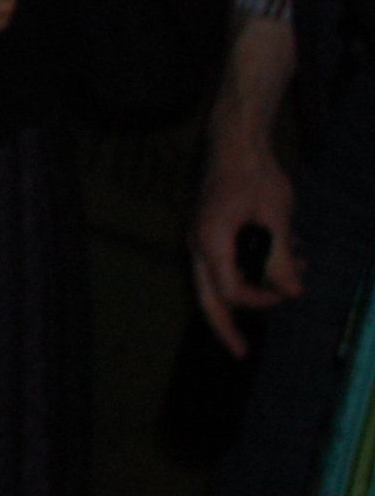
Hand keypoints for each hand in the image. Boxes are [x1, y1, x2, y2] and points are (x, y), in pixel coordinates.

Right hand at [191, 131, 301, 356]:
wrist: (235, 142)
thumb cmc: (254, 175)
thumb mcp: (275, 216)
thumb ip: (281, 257)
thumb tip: (292, 291)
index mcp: (211, 242)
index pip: (231, 290)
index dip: (264, 299)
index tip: (291, 290)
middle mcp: (199, 244)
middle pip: (207, 296)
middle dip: (225, 326)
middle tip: (241, 353)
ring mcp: (202, 238)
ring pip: (219, 280)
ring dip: (255, 286)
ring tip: (295, 273)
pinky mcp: (212, 231)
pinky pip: (228, 262)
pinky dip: (254, 267)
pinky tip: (286, 252)